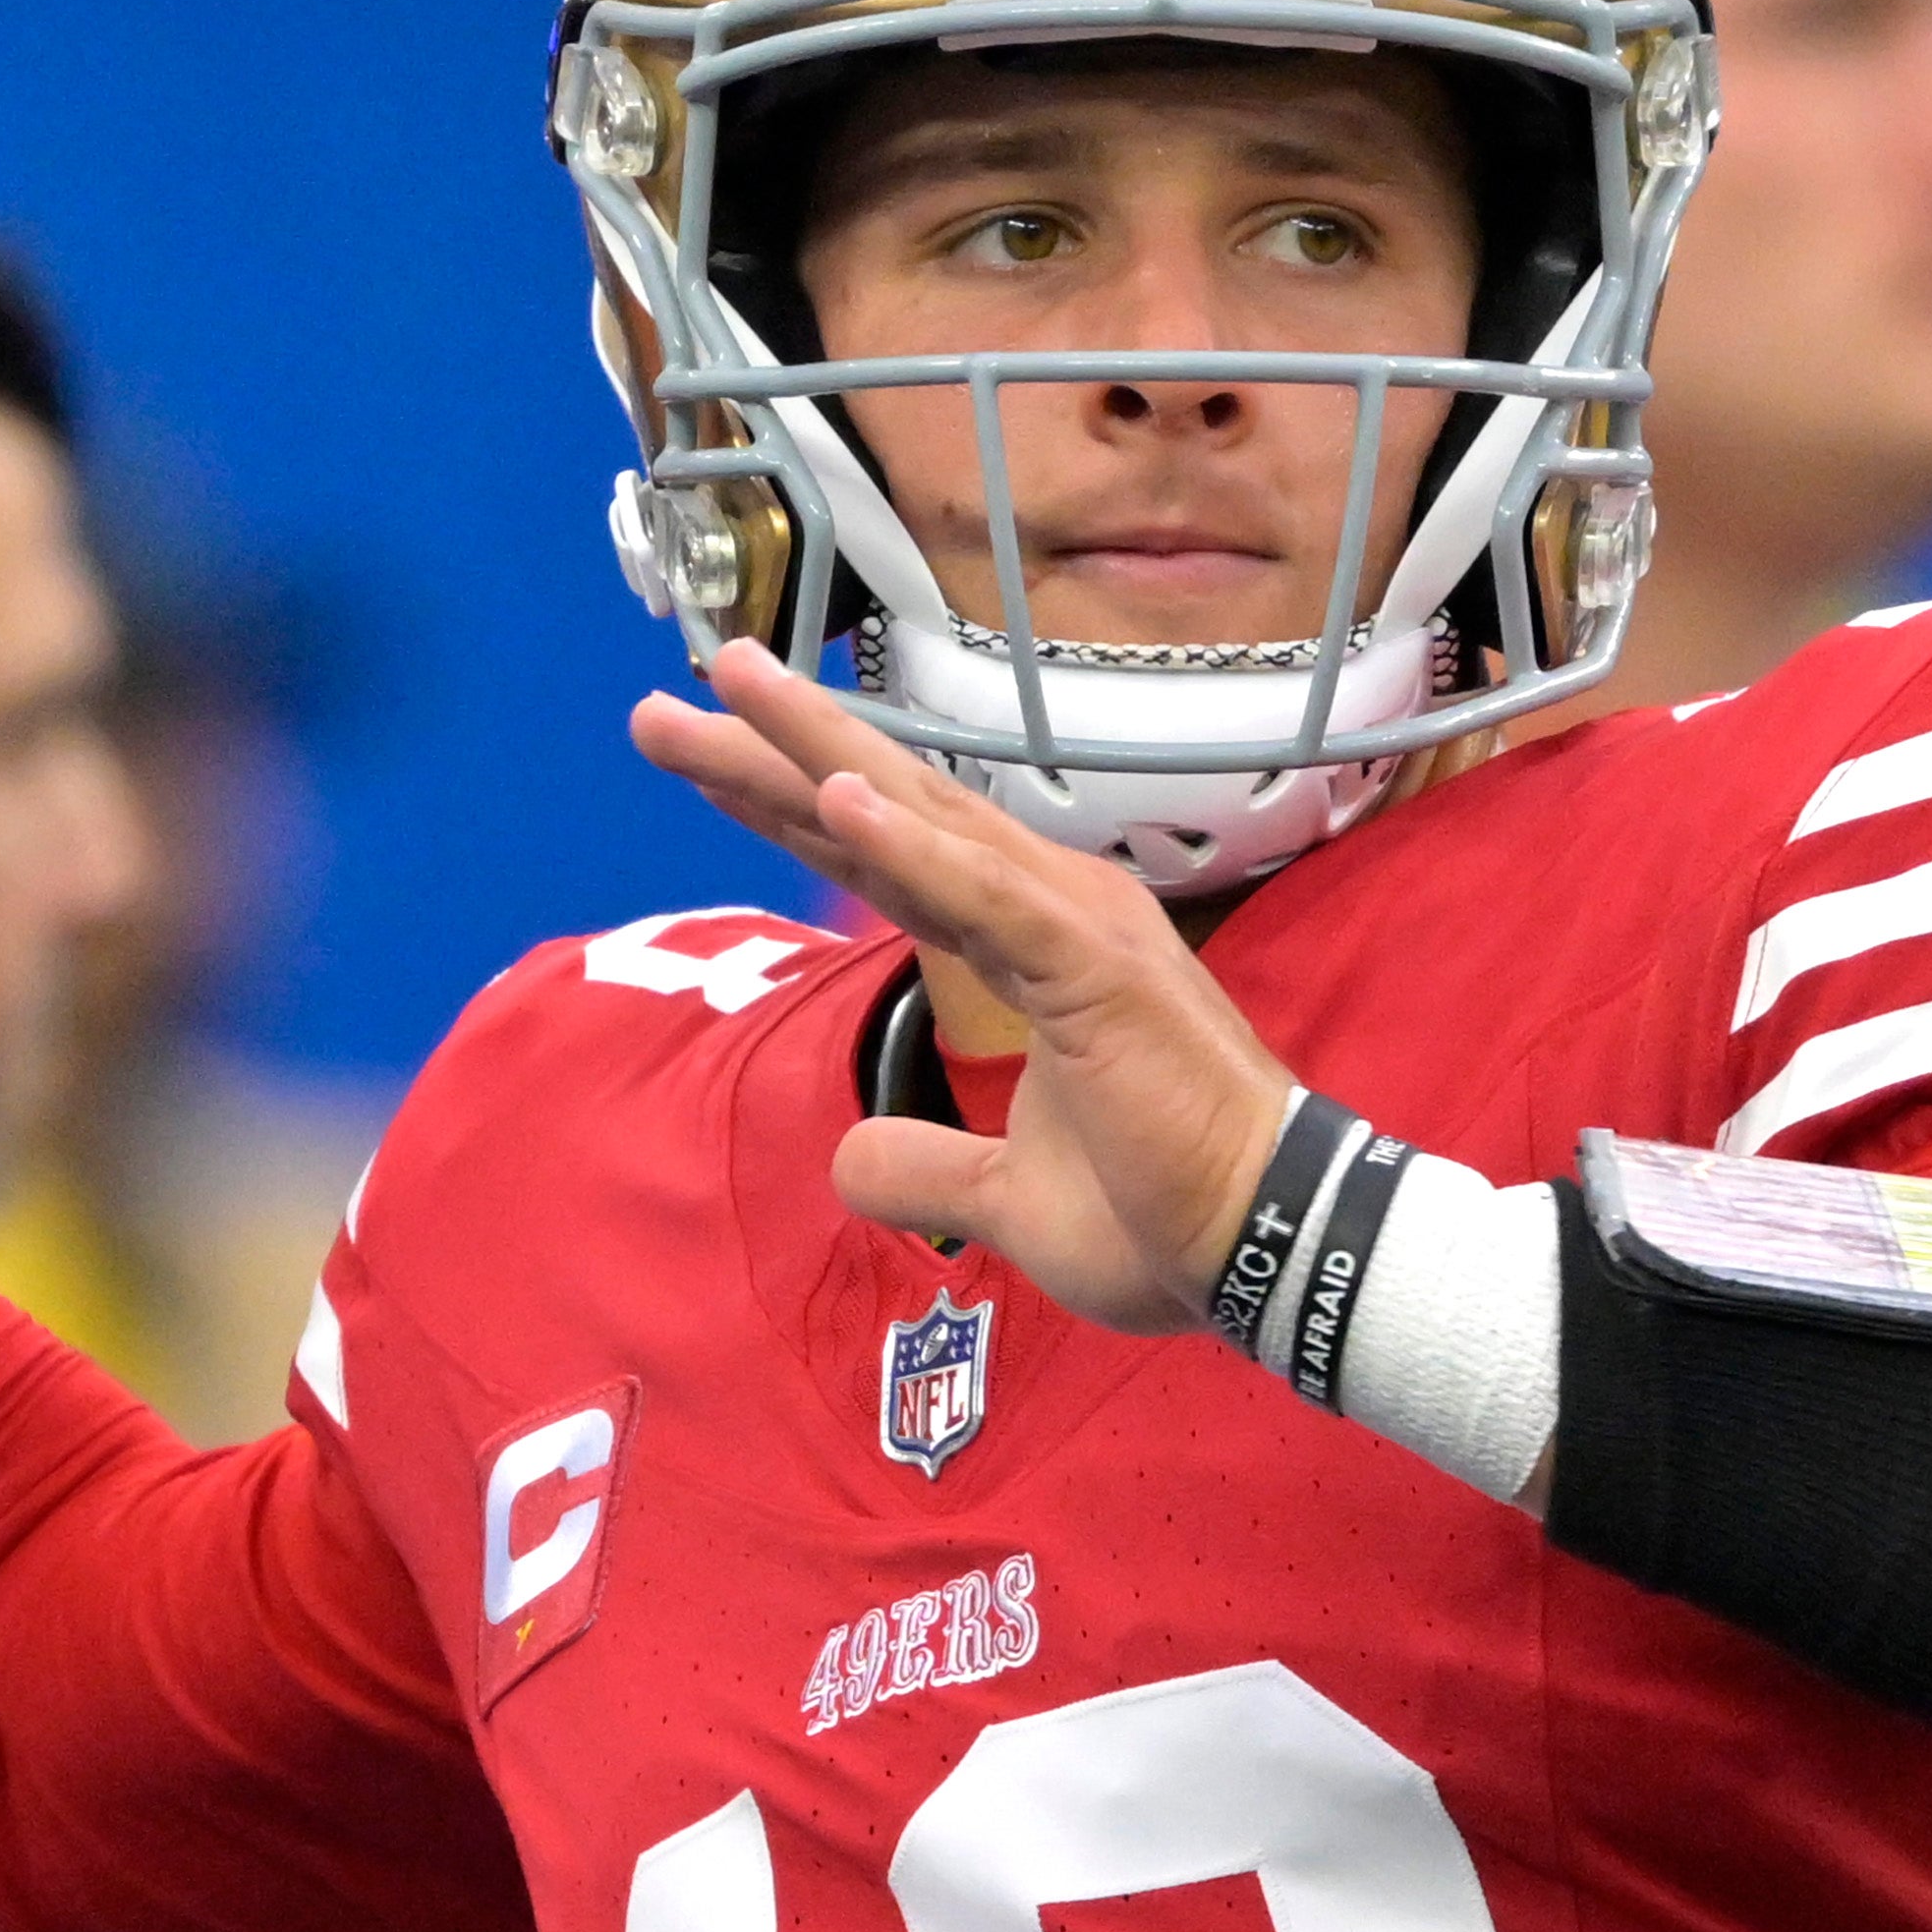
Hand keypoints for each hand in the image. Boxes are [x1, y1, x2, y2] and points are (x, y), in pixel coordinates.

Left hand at [631, 642, 1291, 1335]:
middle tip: (662, 703)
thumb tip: (846, 1162)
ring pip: (923, 819)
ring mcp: (1072, 927)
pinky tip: (836, 791)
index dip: (787, 802)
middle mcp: (1044, 907)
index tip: (697, 751)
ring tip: (732, 682)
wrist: (1269, 1248)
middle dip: (768, 752)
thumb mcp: (1007, 1198)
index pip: (882, 857)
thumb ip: (924, 1167)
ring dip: (820, 751)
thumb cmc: (1163, 1214)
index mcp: (1027, 941)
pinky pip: (982, 897)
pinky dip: (911, 842)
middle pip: (883, 810)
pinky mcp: (1092, 969)